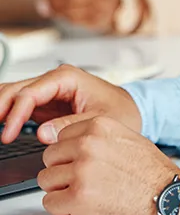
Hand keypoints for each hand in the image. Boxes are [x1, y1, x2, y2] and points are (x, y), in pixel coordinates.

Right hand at [0, 64, 140, 144]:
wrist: (131, 111)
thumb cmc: (121, 111)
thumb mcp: (100, 120)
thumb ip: (70, 125)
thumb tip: (42, 133)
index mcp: (67, 78)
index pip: (30, 93)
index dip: (15, 115)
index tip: (8, 136)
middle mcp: (54, 80)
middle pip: (15, 90)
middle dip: (0, 109)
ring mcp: (48, 91)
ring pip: (12, 95)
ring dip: (1, 110)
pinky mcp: (45, 104)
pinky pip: (19, 106)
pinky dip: (7, 115)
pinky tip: (2, 128)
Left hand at [37, 114, 178, 214]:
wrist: (169, 198)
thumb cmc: (153, 173)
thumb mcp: (128, 139)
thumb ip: (98, 138)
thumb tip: (71, 146)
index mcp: (100, 126)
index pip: (61, 137)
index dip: (70, 155)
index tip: (81, 164)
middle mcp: (88, 144)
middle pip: (49, 158)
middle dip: (63, 173)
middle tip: (83, 182)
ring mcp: (82, 170)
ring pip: (46, 180)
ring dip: (62, 191)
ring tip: (86, 194)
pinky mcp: (78, 197)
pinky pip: (50, 203)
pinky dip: (63, 209)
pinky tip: (83, 207)